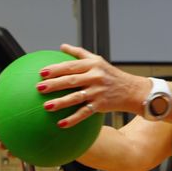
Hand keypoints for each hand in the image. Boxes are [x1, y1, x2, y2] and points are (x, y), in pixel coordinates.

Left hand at [36, 43, 150, 128]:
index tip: (42, 73)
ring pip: (76, 97)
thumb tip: (62, 46)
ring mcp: (98, 92)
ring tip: (46, 106)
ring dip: (60, 102)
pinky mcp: (101, 105)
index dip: (56, 69)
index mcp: (92, 65)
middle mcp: (95, 77)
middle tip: (39, 88)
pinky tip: (61, 124)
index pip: (71, 66)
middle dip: (54, 84)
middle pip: (71, 80)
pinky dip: (73, 119)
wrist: (132, 90)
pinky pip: (84, 113)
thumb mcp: (98, 60)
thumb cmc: (111, 74)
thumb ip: (79, 53)